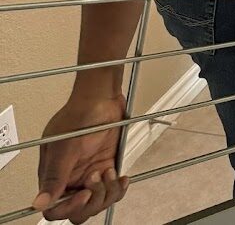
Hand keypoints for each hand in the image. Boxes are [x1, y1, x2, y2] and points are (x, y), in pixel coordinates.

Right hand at [34, 94, 129, 222]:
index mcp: (54, 176)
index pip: (55, 209)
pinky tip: (121, 178)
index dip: (69, 209)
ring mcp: (90, 174)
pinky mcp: (107, 167)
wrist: (103, 97)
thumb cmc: (80, 114)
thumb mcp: (65, 146)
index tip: (84, 195)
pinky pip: (112, 190)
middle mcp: (71, 178)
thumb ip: (55, 176)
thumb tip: (39, 203)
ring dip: (107, 193)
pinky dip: (118, 189)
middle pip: (78, 211)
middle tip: (98, 179)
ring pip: (97, 203)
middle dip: (92, 202)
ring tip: (110, 172)